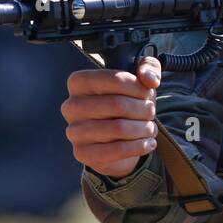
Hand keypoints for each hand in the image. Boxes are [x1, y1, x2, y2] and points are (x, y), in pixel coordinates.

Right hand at [61, 56, 161, 179]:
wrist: (115, 139)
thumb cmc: (126, 104)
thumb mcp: (139, 81)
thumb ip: (149, 69)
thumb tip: (149, 79)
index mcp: (79, 82)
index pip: (115, 79)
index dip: (139, 87)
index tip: (148, 93)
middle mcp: (71, 106)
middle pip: (117, 104)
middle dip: (143, 109)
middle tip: (151, 112)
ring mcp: (74, 131)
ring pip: (119, 128)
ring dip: (143, 128)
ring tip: (150, 128)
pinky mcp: (83, 153)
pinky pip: (116, 150)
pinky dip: (139, 146)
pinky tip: (148, 143)